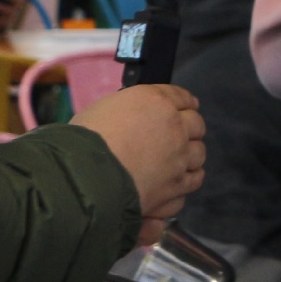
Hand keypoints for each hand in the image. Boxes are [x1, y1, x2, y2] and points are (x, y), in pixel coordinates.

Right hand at [73, 84, 205, 243]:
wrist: (83, 176)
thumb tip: (135, 119)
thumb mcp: (102, 111)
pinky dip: (187, 180)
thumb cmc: (82, 141)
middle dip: (189, 129)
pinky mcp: (177, 184)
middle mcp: (174, 126)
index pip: (181, 97)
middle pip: (196, 124)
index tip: (188, 106)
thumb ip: (128, 112)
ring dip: (190, 155)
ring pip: (198, 153)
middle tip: (180, 135)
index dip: (185, 103)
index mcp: (154, 101)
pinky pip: (192, 180)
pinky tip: (179, 180)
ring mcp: (179, 157)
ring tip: (179, 160)